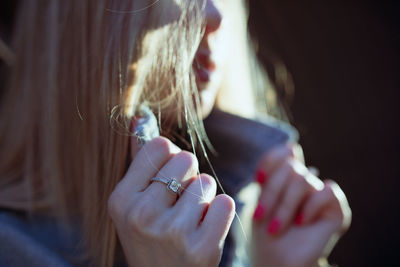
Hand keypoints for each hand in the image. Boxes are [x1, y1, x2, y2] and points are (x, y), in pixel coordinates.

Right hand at [108, 136, 234, 266]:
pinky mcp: (202, 248)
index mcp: (121, 200)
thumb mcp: (133, 204)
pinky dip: (220, 212)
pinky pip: (225, 203)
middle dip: (188, 176)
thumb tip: (139, 117)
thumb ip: (139, 162)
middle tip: (179, 202)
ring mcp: (172, 233)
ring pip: (206, 182)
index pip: (159, 146)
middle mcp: (142, 215)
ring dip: (204, 197)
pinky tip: (204, 230)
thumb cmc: (151, 237)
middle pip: (186, 159)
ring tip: (190, 220)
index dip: (169, 159)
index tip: (165, 178)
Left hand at [252, 144, 350, 266]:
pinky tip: (301, 222)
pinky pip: (326, 191)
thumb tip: (292, 145)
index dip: (271, 161)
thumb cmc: (266, 233)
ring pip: (303, 179)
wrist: (277, 262)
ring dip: (285, 205)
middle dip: (272, 193)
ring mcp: (320, 195)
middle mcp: (306, 183)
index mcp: (287, 179)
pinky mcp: (337, 208)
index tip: (258, 179)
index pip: (284, 153)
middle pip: (290, 166)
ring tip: (276, 227)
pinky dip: (309, 207)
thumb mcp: (263, 198)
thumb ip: (275, 173)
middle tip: (260, 217)